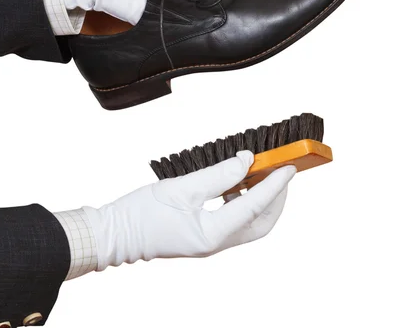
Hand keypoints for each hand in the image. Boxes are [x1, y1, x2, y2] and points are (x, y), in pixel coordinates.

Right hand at [83, 151, 295, 269]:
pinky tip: (233, 183)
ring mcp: (209, 242)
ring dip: (259, 200)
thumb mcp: (180, 188)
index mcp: (212, 234)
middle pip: (260, 223)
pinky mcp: (202, 237)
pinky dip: (240, 202)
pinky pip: (232, 221)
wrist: (115, 234)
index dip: (274, 185)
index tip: (289, 166)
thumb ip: (216, 175)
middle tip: (280, 172)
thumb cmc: (140, 213)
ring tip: (259, 174)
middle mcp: (216, 243)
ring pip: (248, 224)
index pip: (254, 206)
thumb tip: (245, 161)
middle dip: (275, 198)